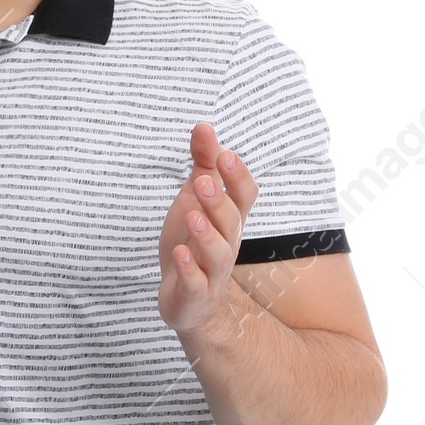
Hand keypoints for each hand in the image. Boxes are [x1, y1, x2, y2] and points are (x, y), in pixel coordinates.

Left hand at [157, 121, 258, 335]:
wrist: (186, 298)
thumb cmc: (193, 241)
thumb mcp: (194, 199)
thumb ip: (202, 164)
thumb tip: (204, 126)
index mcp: (229, 220)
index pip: (245, 196)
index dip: (237, 177)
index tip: (224, 155)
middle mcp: (227, 244)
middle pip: (232, 222)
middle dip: (219, 202)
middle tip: (203, 182)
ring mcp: (212, 272)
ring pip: (219, 254)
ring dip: (206, 235)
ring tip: (192, 216)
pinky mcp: (194, 294)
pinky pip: (196, 283)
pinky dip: (189, 269)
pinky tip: (179, 253)